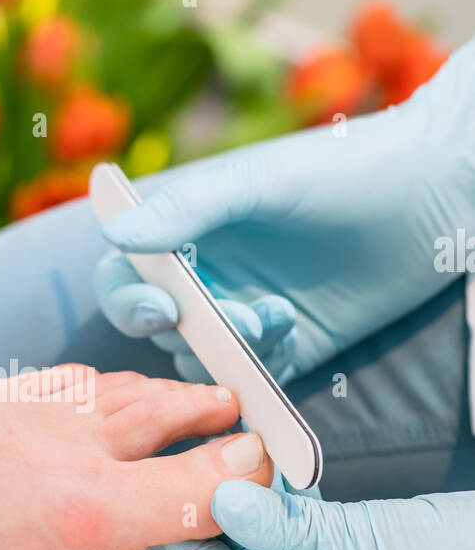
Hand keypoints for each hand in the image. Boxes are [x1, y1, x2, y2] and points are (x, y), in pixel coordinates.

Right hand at [95, 38, 474, 382]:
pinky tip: (295, 330)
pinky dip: (264, 369)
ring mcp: (249, 314)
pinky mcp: (293, 346)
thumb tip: (114, 234)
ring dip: (228, 353)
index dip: (128, 300)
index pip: (128, 276)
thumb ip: (189, 208)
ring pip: (205, 361)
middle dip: (191, 332)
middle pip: (162, 329)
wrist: (434, 194)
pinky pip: (256, 379)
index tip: (161, 310)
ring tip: (276, 320)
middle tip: (238, 319)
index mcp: (189, 232)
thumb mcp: (262, 183)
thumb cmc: (344, 170)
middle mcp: (211, 276)